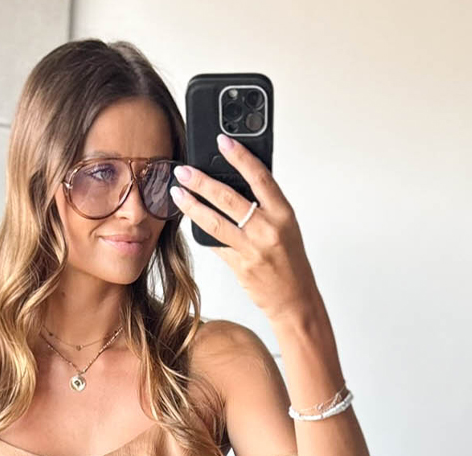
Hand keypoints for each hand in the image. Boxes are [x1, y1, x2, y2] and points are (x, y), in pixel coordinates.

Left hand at [170, 134, 318, 323]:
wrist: (294, 298)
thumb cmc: (290, 260)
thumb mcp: (285, 226)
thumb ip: (265, 205)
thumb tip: (238, 182)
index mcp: (283, 213)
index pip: (259, 177)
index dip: (239, 156)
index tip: (223, 141)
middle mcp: (267, 229)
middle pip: (228, 198)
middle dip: (201, 181)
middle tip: (184, 170)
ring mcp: (251, 249)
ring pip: (214, 222)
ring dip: (192, 205)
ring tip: (177, 193)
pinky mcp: (239, 266)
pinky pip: (215, 245)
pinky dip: (202, 233)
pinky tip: (191, 221)